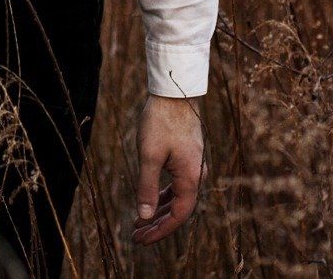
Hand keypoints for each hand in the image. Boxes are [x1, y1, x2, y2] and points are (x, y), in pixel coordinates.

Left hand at [132, 94, 204, 244]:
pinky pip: (177, 185)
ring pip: (177, 197)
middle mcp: (196, 174)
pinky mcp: (187, 158)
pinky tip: (150, 201)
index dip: (160, 230)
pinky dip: (163, 195)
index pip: (178, 215)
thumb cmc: (161, 121)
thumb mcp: (149, 155)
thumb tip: (144, 216)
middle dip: (157, 225)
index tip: (142, 240)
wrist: (175, 92)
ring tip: (139, 223)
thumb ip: (146, 187)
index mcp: (190, 177)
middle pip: (178, 209)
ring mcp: (193, 166)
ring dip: (159, 211)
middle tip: (136, 237)